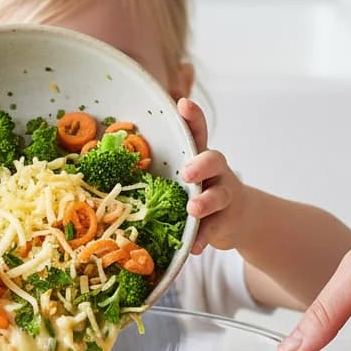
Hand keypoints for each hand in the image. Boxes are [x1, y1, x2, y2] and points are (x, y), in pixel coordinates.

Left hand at [177, 97, 248, 254]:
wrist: (238, 220)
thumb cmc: (201, 193)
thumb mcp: (187, 179)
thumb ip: (165, 172)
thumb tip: (112, 168)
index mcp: (201, 157)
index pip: (198, 132)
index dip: (193, 117)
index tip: (183, 103)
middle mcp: (217, 172)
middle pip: (214, 159)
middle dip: (200, 164)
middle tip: (187, 173)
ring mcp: (225, 195)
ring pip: (219, 195)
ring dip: (205, 202)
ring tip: (193, 210)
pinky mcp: (227, 221)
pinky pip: (214, 229)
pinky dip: (203, 238)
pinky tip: (193, 247)